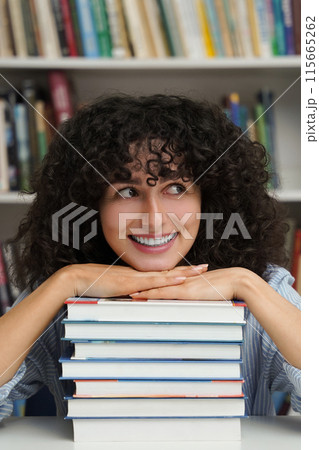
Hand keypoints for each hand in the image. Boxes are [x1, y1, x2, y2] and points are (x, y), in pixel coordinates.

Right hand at [60, 263, 208, 297]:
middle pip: (169, 272)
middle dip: (189, 270)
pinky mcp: (131, 282)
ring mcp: (137, 277)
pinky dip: (168, 280)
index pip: (163, 275)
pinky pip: (153, 282)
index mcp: (139, 277)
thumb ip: (127, 297)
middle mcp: (141, 275)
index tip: (193, 272)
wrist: (79, 279)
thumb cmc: (94, 286)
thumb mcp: (115, 293)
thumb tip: (135, 304)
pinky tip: (180, 279)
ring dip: (184, 272)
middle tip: (206, 267)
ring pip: (166, 274)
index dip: (178, 273)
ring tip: (201, 271)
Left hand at [129, 267, 245, 299]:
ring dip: (141, 289)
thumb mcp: (209, 292)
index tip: (138, 287)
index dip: (150, 284)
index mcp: (186, 280)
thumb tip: (196, 301)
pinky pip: (165, 293)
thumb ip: (200, 295)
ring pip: (157, 287)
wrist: (236, 281)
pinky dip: (152, 295)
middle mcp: (181, 281)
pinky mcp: (186, 292)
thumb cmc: (226, 287)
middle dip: (141, 286)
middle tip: (125, 288)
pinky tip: (141, 297)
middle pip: (157, 283)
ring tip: (126, 292)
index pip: (164, 282)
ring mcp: (182, 285)